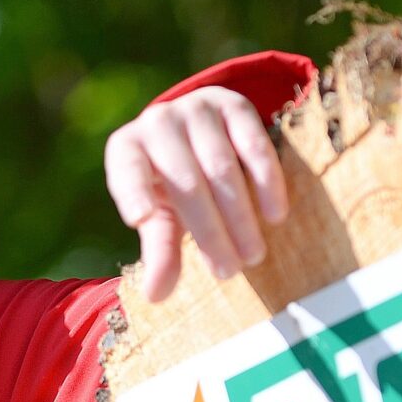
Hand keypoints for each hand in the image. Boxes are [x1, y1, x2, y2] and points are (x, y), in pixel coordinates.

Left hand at [104, 86, 289, 302]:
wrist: (198, 131)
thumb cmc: (171, 184)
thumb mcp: (161, 216)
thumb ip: (160, 250)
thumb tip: (156, 297)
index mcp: (127, 149)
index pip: (126, 172)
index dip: (133, 192)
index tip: (139, 218)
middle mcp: (157, 122)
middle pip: (185, 182)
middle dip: (209, 231)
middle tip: (229, 271)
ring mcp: (196, 109)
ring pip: (221, 167)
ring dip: (240, 215)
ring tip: (253, 255)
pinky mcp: (234, 104)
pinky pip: (254, 144)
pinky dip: (266, 182)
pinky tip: (275, 215)